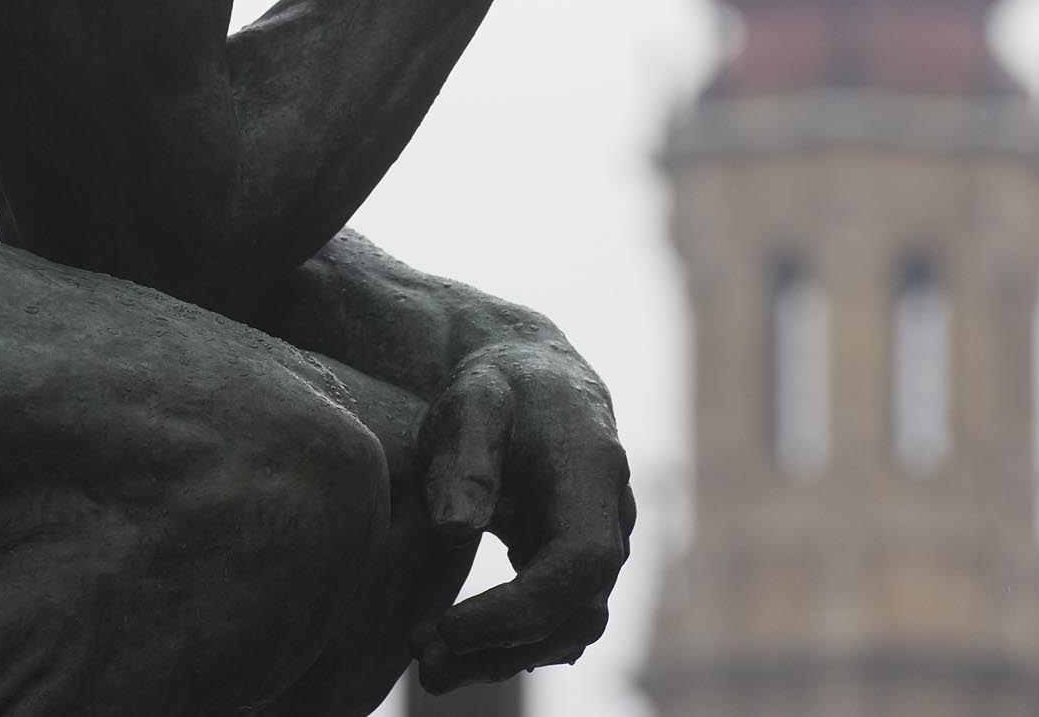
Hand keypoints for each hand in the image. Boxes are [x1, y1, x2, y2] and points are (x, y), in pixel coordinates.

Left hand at [410, 336, 633, 692]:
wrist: (531, 373)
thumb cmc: (497, 384)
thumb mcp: (472, 399)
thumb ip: (465, 457)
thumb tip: (453, 529)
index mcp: (592, 474)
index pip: (577, 564)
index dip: (520, 609)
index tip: (449, 630)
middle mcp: (611, 518)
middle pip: (577, 612)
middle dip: (505, 648)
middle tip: (427, 664)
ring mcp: (599, 545)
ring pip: (570, 627)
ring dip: (506, 657)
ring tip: (431, 666)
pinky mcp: (574, 563)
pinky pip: (557, 619)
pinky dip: (513, 644)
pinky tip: (456, 651)